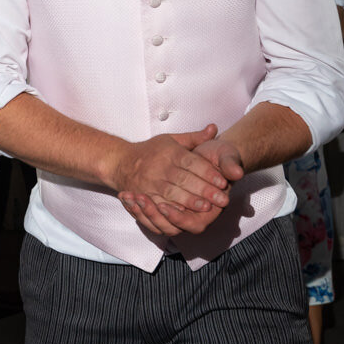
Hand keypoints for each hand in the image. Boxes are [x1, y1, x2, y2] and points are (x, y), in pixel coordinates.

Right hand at [110, 125, 229, 236]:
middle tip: (222, 198)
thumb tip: (214, 129)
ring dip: (190, 201)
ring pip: (172, 193)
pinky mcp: (144, 195)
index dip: (208, 172)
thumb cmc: (150, 151)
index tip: (223, 181)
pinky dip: (172, 210)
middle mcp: (160, 167)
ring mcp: (150, 182)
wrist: (120, 162)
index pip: (192, 162)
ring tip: (207, 207)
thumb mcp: (171, 140)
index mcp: (169, 152)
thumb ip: (194, 138)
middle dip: (204, 190)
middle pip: (184, 179)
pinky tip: (185, 215)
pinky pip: (159, 204)